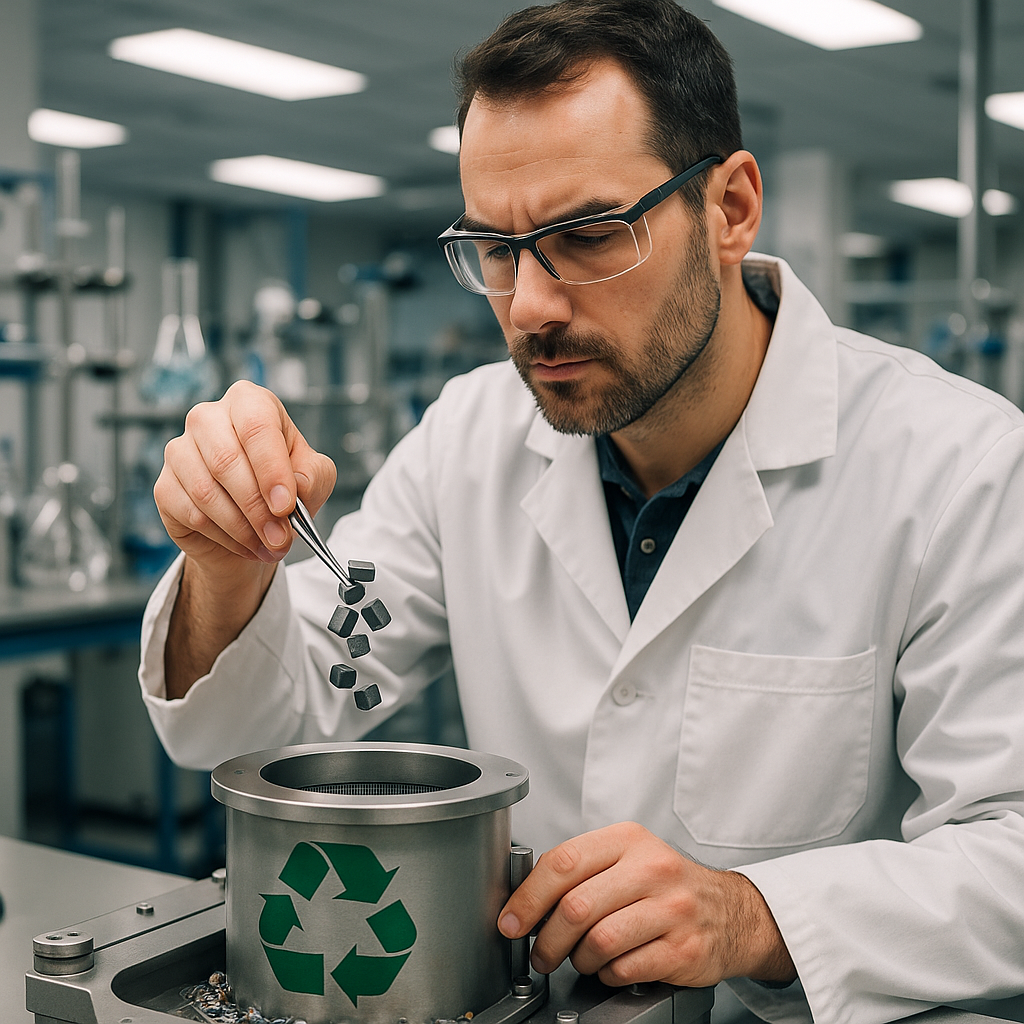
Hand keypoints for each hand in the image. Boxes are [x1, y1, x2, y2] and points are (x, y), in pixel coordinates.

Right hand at [155, 380, 335, 578]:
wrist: (253, 521)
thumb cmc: (283, 487)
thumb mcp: (314, 477)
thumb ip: (313, 476)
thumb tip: (295, 485)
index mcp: (249, 403)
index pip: (256, 426)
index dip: (271, 469)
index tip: (285, 506)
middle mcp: (207, 418)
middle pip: (226, 460)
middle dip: (258, 507)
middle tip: (280, 537)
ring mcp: (180, 451)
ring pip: (206, 492)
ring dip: (242, 527)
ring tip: (269, 545)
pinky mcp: (164, 486)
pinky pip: (191, 514)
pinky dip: (224, 537)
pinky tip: (245, 544)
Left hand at [498, 822, 794, 987]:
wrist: (731, 911)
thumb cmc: (666, 885)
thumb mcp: (627, 857)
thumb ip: (582, 870)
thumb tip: (526, 901)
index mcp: (628, 840)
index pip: (563, 862)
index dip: (528, 897)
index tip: (511, 921)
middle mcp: (651, 869)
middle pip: (576, 906)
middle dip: (546, 939)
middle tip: (540, 953)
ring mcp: (671, 909)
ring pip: (598, 941)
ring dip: (578, 959)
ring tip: (579, 960)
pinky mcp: (683, 948)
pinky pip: (625, 968)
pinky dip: (607, 974)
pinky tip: (610, 967)